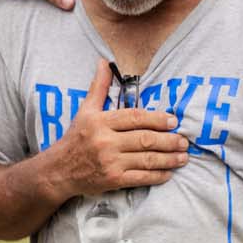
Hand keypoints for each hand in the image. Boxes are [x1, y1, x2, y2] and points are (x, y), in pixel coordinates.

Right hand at [51, 59, 188, 197]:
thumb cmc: (75, 138)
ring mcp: (110, 162)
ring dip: (169, 158)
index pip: (135, 117)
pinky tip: (168, 172)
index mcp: (100, 122)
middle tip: (184, 140)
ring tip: (183, 157)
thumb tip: (103, 62)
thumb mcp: (85, 110)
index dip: (157, 118)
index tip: (173, 121)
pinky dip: (158, 176)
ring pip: (147, 159)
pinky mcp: (113, 180)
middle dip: (169, 140)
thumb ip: (99, 87)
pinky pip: (141, 178)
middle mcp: (105, 142)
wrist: (59, 170)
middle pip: (145, 139)